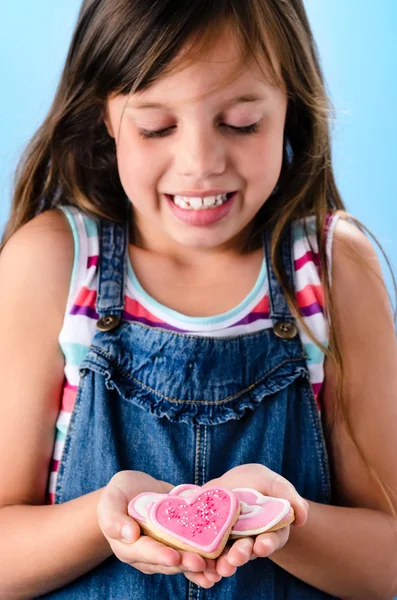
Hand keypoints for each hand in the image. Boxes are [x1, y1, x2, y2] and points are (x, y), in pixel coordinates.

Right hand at [97, 470, 218, 585]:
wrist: (135, 491)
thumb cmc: (119, 494)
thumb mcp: (111, 499)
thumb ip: (113, 517)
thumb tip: (128, 534)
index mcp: (129, 547)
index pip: (145, 552)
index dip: (159, 555)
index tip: (173, 557)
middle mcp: (149, 554)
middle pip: (168, 561)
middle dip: (185, 563)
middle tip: (201, 563)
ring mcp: (166, 550)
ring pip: (184, 562)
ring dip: (200, 566)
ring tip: (216, 568)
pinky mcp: (181, 543)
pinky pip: (194, 553)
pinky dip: (208, 559)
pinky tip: (222, 562)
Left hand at [185, 464, 308, 584]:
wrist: (231, 483)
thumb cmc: (257, 482)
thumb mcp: (273, 483)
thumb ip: (289, 496)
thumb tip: (301, 517)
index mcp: (268, 531)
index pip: (270, 540)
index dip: (267, 544)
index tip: (263, 546)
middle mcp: (249, 543)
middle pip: (246, 552)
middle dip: (242, 555)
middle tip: (236, 557)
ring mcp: (229, 544)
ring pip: (225, 557)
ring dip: (222, 563)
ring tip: (218, 566)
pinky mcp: (209, 542)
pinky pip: (206, 555)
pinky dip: (202, 564)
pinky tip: (198, 567)